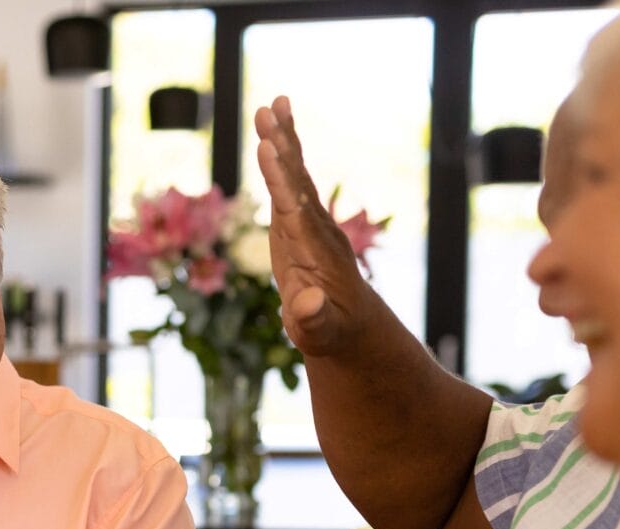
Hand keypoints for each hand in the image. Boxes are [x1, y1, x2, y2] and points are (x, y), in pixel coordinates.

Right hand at [254, 95, 372, 356]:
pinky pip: (290, 183)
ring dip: (283, 139)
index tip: (267, 148)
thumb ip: (313, 318)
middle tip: (269, 110)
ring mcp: (308, 224)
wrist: (353, 327)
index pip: (294, 209)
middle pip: (296, 180)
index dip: (280, 179)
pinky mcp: (299, 225)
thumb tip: (309, 303)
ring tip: (272, 104)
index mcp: (315, 252)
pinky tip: (273, 134)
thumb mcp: (321, 333)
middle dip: (282, 146)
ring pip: (295, 175)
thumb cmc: (332, 333)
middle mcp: (315, 229)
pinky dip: (282, 157)